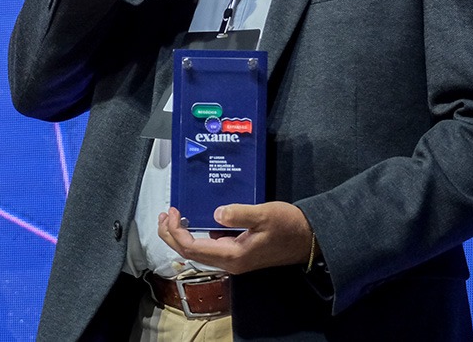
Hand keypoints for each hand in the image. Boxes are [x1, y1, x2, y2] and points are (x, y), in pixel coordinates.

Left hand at [157, 202, 313, 274]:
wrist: (308, 240)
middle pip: (190, 254)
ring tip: (173, 219)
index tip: (173, 211)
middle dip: (171, 236)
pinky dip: (196, 236)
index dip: (176, 231)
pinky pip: (210, 248)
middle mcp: (229, 262)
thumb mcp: (264, 214)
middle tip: (163, 216)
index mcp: (232, 255)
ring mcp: (234, 260)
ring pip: (199, 252)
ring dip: (182, 236)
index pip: (192, 248)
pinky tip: (196, 222)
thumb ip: (239, 214)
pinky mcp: (239, 254)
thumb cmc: (287, 226)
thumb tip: (215, 214)